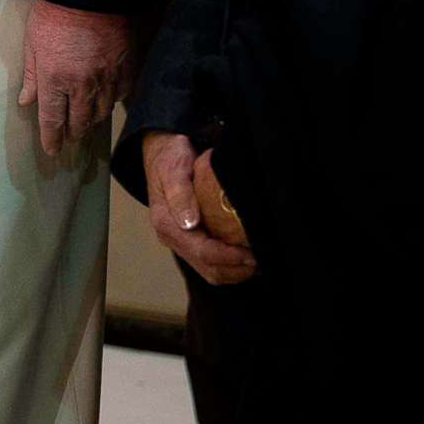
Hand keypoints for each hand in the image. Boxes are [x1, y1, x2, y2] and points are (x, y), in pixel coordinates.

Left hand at [18, 0, 135, 156]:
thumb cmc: (54, 14)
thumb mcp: (32, 43)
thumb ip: (32, 76)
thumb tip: (25, 100)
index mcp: (55, 80)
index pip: (53, 119)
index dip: (52, 138)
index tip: (52, 151)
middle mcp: (82, 86)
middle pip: (80, 122)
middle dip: (73, 133)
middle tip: (70, 139)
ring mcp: (107, 79)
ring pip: (102, 112)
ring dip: (92, 121)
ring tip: (87, 123)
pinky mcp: (125, 69)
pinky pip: (122, 95)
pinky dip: (114, 101)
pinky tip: (109, 101)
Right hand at [142, 131, 258, 284]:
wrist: (162, 152)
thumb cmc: (170, 157)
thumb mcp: (174, 168)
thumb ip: (180, 193)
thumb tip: (189, 224)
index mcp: (166, 223)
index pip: (201, 252)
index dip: (228, 257)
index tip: (251, 254)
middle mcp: (172, 237)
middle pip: (208, 268)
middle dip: (236, 269)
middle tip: (261, 258)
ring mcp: (181, 241)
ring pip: (211, 271)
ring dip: (236, 271)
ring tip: (257, 259)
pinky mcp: (190, 241)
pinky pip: (211, 263)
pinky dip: (231, 265)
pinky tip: (245, 255)